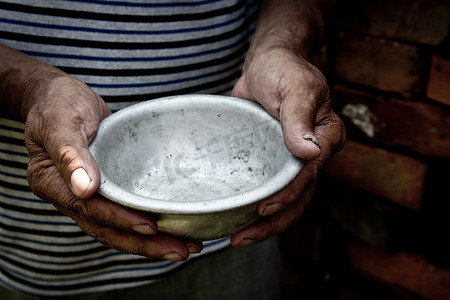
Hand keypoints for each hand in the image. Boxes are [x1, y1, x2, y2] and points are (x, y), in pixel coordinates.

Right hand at [23, 74, 201, 259]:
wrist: (59, 96)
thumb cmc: (57, 102)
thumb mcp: (60, 119)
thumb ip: (69, 153)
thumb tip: (85, 189)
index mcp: (52, 182)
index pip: (89, 209)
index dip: (120, 219)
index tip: (151, 226)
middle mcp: (70, 195)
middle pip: (107, 228)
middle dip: (144, 243)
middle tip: (181, 250)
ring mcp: (88, 195)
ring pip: (118, 226)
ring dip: (151, 241)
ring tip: (187, 246)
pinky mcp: (106, 188)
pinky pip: (125, 210)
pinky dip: (147, 222)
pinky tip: (172, 227)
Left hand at [230, 46, 345, 247]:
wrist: (266, 64)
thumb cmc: (283, 69)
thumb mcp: (294, 86)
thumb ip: (299, 117)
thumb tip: (309, 151)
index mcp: (325, 137)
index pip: (309, 175)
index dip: (288, 195)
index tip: (263, 209)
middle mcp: (312, 155)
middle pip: (299, 197)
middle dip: (274, 222)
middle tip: (242, 238)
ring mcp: (291, 160)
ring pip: (284, 200)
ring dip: (264, 223)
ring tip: (237, 238)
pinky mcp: (272, 160)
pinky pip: (267, 187)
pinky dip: (255, 204)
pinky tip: (236, 217)